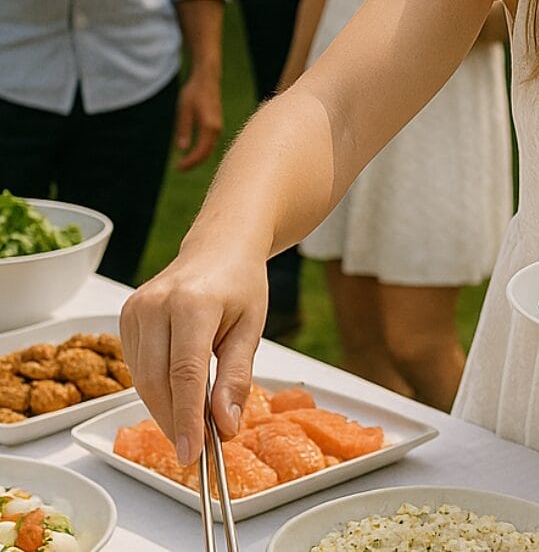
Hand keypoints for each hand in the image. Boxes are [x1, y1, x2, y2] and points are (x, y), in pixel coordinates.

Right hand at [120, 249, 266, 463]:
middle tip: (197, 449)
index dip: (188, 420)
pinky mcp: (126, 316)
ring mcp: (136, 309)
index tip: (193, 454)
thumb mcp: (251, 328)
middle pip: (157, 382)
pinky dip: (155, 388)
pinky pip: (136, 367)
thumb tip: (225, 426)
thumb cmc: (239, 283)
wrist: (219, 245)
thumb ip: (236, 378)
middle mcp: (157, 304)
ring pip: (142, 380)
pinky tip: (177, 394)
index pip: (185, 374)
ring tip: (191, 424)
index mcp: (194, 303)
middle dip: (175, 422)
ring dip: (165, 409)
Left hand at [172, 72, 222, 171]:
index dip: (189, 162)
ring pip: (210, 148)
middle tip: (179, 168)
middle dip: (194, 162)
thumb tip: (182, 149)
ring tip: (185, 162)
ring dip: (198, 157)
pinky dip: (203, 149)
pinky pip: (211, 142)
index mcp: (209, 127)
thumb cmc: (194, 92)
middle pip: (207, 153)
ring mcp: (218, 126)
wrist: (207, 78)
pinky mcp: (216, 123)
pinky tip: (194, 151)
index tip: (178, 168)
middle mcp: (216, 128)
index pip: (200, 152)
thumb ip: (184, 129)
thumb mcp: (184, 110)